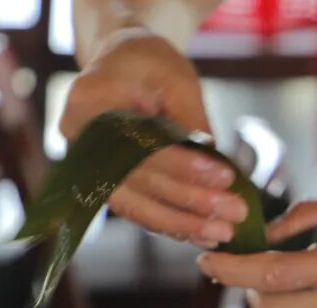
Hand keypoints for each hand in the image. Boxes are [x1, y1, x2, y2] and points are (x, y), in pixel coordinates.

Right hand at [60, 29, 248, 246]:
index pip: (141, 146)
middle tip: (236, 213)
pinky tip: (204, 233)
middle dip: (192, 201)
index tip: (226, 177)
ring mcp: (90, 169)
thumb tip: (217, 172)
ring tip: (224, 232)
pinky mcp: (108, 185)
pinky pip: (140, 210)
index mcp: (88, 106)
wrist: (120, 64)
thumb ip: (192, 122)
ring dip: (184, 224)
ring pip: (138, 207)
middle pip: (140, 182)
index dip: (185, 166)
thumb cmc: (148, 65)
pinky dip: (173, 224)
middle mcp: (80, 143)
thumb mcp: (176, 79)